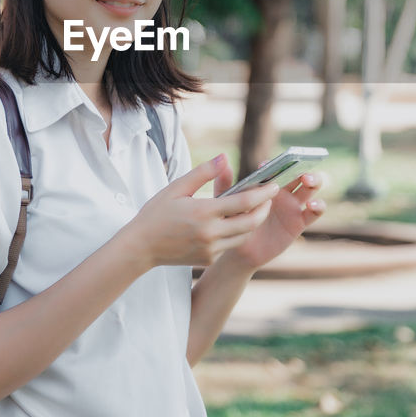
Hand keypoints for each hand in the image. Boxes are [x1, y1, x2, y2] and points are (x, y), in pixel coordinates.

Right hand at [121, 154, 278, 268]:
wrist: (141, 247)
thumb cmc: (156, 214)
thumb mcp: (176, 188)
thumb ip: (203, 172)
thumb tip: (225, 157)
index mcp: (203, 212)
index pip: (243, 202)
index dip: (263, 194)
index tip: (274, 185)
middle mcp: (210, 233)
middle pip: (251, 223)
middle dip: (265, 209)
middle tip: (269, 198)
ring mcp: (210, 249)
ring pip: (243, 236)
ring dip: (252, 222)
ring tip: (254, 208)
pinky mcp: (208, 259)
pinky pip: (229, 245)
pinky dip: (234, 233)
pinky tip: (230, 222)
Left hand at [215, 169, 326, 272]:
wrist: (240, 251)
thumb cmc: (233, 224)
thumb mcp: (226, 204)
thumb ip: (225, 184)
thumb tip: (224, 163)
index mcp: (267, 184)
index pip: (277, 167)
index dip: (276, 163)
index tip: (266, 166)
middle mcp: (283, 192)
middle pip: (299, 173)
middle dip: (303, 167)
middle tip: (299, 168)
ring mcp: (293, 206)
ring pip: (310, 188)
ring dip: (314, 180)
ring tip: (308, 181)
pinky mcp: (299, 222)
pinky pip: (314, 212)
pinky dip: (318, 206)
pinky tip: (312, 205)